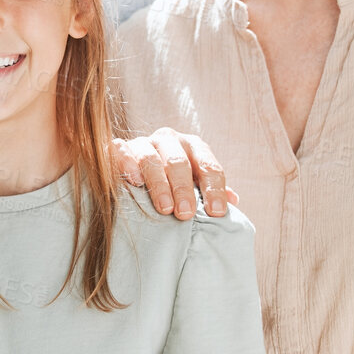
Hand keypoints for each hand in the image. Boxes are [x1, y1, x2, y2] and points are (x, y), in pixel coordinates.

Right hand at [113, 128, 236, 219]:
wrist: (136, 171)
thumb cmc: (173, 182)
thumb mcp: (194, 185)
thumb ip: (211, 191)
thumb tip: (233, 200)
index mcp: (193, 147)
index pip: (208, 165)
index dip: (214, 189)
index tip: (216, 213)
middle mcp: (169, 140)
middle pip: (179, 161)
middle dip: (184, 188)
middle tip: (186, 213)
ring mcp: (143, 142)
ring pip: (151, 158)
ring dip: (159, 184)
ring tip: (165, 208)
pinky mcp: (120, 148)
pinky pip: (122, 151)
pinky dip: (128, 164)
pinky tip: (135, 182)